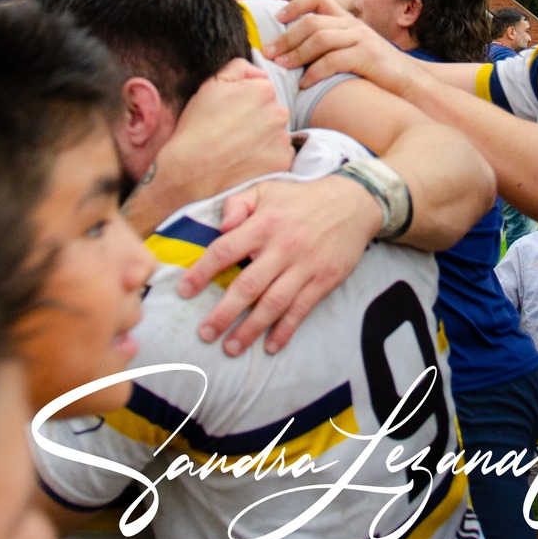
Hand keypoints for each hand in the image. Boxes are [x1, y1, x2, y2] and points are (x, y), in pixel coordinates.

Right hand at [149, 60, 296, 202]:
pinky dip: (267, 158)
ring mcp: (282, 139)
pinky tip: (247, 161)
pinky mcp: (283, 162)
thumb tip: (260, 73)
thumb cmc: (198, 126)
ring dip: (264, 139)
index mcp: (264, 90)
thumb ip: (239, 68)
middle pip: (273, 112)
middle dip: (258, 120)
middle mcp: (279, 112)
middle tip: (234, 133)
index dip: (246, 102)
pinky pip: (280, 155)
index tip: (232, 114)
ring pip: (277, 134)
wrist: (191, 170)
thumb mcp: (211, 84)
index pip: (263, 91)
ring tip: (239, 149)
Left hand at [178, 172, 383, 355]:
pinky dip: (286, 329)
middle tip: (205, 333)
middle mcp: (282, 247)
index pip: (225, 250)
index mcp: (263, 224)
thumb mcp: (266, 190)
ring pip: (273, 303)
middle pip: (247, 285)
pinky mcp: (323, 280)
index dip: (202, 272)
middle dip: (223, 313)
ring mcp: (304, 266)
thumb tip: (220, 227)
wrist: (353, 203)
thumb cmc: (301, 199)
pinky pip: (301, 309)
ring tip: (231, 348)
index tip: (184, 292)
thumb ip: (237, 204)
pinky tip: (271, 346)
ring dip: (251, 328)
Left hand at [266, 0, 418, 90]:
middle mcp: (353, 25)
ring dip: (296, 53)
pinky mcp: (367, 57)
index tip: (276, 19)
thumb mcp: (352, 50)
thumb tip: (293, 52)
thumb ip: (329, 45)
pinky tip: (304, 84)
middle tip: (267, 52)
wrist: (410, 83)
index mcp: (347, 20)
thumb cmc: (375, 71)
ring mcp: (361, 39)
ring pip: (320, 38)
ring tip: (280, 66)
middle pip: (312, 21)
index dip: (295, 4)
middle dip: (286, 37)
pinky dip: (315, 72)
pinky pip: (334, 60)